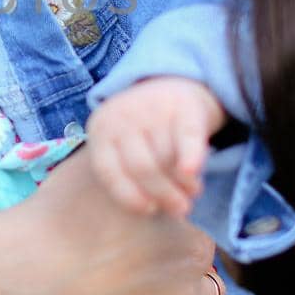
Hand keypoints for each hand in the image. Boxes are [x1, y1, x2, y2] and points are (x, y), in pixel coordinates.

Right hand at [0, 144, 229, 294]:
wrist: (33, 271)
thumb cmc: (59, 215)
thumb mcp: (96, 167)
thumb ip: (130, 161)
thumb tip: (147, 152)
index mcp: (179, 215)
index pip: (188, 216)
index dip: (168, 222)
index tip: (146, 231)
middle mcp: (191, 257)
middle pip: (198, 255)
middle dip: (178, 256)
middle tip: (146, 260)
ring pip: (208, 292)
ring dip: (193, 289)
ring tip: (166, 291)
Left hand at [85, 78, 227, 217]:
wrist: (172, 83)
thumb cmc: (143, 130)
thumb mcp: (122, 144)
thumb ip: (126, 173)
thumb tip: (151, 208)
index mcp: (101, 130)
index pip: (108, 170)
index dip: (128, 195)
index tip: (149, 210)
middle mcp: (123, 116)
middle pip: (142, 167)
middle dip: (163, 194)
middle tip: (180, 209)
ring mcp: (152, 108)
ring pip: (168, 158)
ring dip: (183, 183)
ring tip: (192, 192)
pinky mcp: (183, 106)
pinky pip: (187, 139)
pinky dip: (190, 158)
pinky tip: (193, 174)